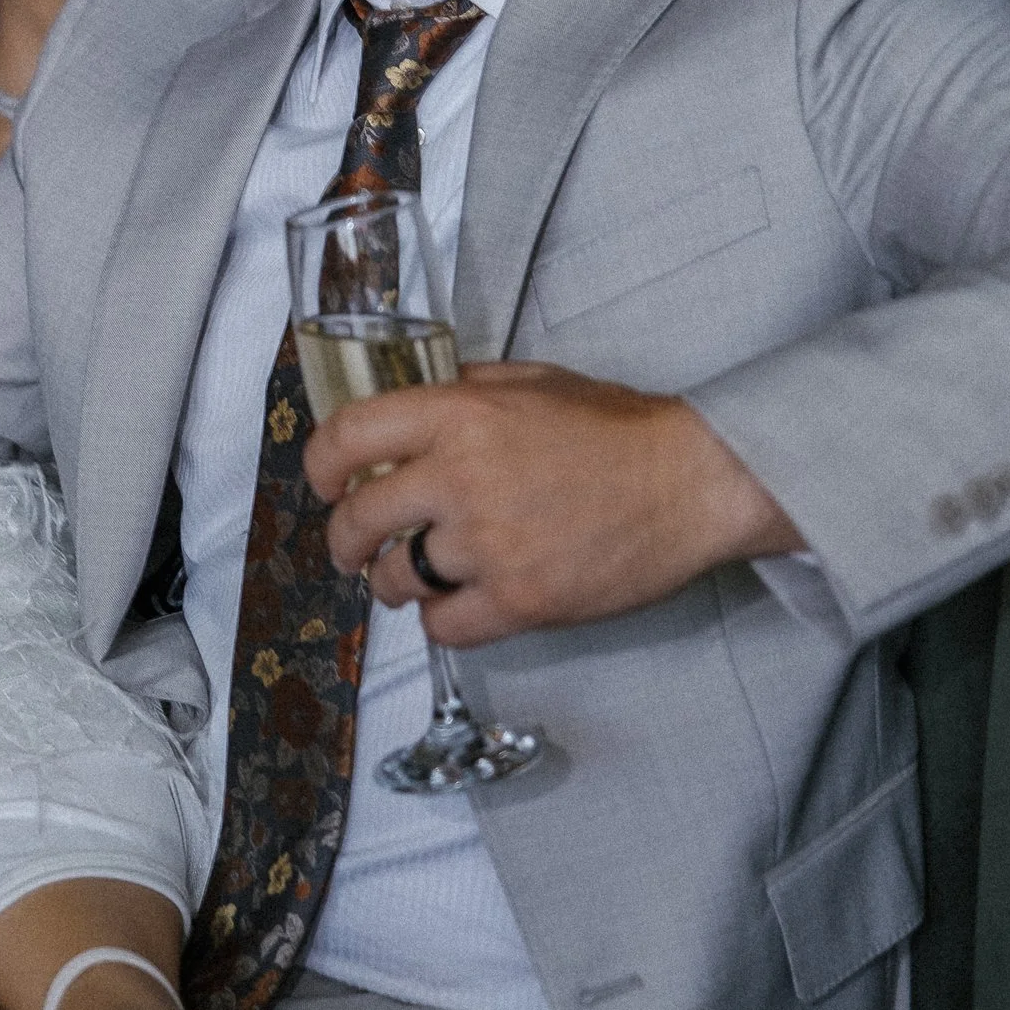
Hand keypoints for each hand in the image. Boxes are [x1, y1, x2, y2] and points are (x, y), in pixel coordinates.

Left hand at [306, 361, 800, 645]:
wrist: (691, 482)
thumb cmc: (619, 430)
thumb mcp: (533, 382)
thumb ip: (465, 391)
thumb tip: (412, 405)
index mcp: (459, 415)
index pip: (346, 436)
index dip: (318, 466)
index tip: (323, 483)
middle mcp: (460, 478)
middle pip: (357, 518)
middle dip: (344, 539)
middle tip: (354, 547)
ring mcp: (487, 545)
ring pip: (395, 579)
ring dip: (394, 582)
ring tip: (415, 576)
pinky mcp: (519, 601)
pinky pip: (442, 627)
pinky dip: (442, 620)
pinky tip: (461, 604)